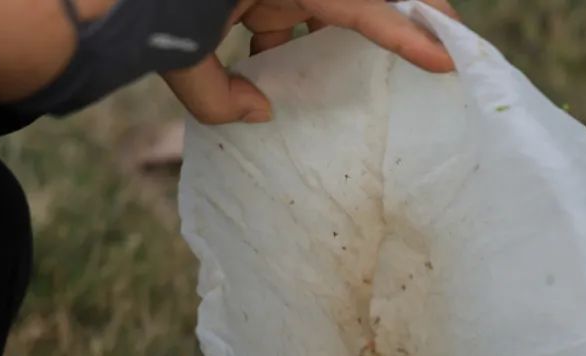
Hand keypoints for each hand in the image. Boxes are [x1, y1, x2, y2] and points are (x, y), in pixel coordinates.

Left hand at [163, 0, 459, 124]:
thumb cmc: (138, 3)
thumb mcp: (175, 53)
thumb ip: (218, 96)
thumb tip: (261, 114)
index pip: (362, 6)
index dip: (409, 32)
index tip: (448, 57)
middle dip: (402, 15)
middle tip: (441, 47)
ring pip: (328, 7)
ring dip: (342, 36)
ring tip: (364, 78)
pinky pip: (288, 14)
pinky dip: (288, 42)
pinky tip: (279, 76)